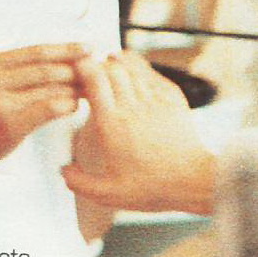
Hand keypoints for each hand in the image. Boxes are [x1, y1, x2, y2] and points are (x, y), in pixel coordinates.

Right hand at [0, 45, 84, 174]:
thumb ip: (19, 72)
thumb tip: (62, 61)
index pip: (37, 51)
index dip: (66, 48)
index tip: (89, 48)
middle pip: (47, 67)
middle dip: (76, 68)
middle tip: (99, 70)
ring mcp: (0, 100)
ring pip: (50, 87)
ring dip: (76, 88)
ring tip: (92, 89)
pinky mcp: (9, 123)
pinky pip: (48, 108)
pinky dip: (66, 105)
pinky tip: (75, 106)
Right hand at [63, 50, 218, 213]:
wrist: (192, 181)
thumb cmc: (153, 187)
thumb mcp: (108, 193)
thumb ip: (80, 182)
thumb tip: (65, 171)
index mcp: (112, 125)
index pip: (94, 80)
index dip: (83, 67)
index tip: (76, 68)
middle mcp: (133, 107)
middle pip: (112, 67)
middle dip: (98, 64)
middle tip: (91, 70)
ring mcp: (155, 101)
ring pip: (132, 67)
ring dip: (118, 63)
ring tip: (109, 65)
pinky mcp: (173, 100)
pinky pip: (152, 74)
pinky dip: (139, 68)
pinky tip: (133, 71)